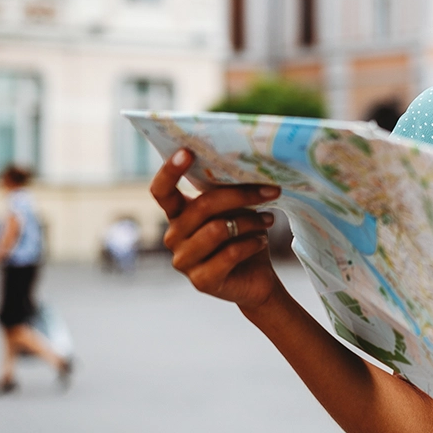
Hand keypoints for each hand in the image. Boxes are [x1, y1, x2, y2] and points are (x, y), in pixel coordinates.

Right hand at [151, 149, 282, 310]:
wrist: (255, 279)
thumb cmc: (243, 236)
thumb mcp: (235, 210)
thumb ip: (228, 191)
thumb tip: (248, 165)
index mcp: (178, 214)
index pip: (161, 191)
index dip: (169, 171)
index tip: (187, 151)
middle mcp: (174, 237)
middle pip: (202, 206)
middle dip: (240, 195)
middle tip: (271, 191)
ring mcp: (184, 261)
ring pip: (218, 229)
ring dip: (250, 221)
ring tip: (268, 220)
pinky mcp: (201, 281)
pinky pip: (229, 254)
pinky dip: (251, 243)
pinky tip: (262, 240)